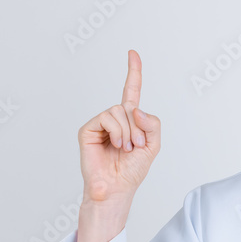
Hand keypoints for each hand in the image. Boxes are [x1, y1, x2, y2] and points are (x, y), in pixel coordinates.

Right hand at [78, 50, 160, 205]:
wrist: (116, 188)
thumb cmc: (132, 171)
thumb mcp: (153, 145)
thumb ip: (152, 124)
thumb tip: (134, 109)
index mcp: (129, 120)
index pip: (131, 91)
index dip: (133, 72)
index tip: (133, 53)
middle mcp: (114, 119)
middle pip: (129, 106)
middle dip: (138, 127)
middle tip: (135, 146)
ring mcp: (100, 123)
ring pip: (119, 110)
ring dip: (127, 131)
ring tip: (124, 148)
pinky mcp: (88, 129)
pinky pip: (106, 117)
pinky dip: (116, 131)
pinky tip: (115, 145)